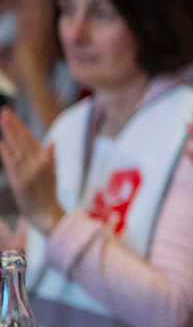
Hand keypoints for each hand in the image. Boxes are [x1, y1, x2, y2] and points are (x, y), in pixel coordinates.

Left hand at [0, 108, 63, 234]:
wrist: (47, 215)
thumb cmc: (49, 195)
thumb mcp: (53, 174)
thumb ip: (51, 157)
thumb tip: (52, 142)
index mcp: (45, 160)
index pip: (30, 139)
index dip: (20, 127)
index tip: (11, 116)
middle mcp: (37, 164)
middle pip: (23, 140)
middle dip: (13, 125)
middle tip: (5, 111)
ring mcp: (28, 172)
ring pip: (17, 148)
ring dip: (9, 133)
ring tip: (2, 120)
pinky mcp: (19, 181)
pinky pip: (11, 164)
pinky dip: (6, 152)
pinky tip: (0, 143)